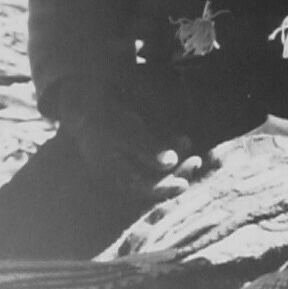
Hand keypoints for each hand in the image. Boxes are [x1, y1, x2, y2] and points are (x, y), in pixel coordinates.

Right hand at [59, 84, 200, 206]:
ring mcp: (129, 157)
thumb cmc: (106, 117)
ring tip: (193, 151)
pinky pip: (156, 152)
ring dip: (177, 160)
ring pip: (157, 166)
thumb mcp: (127, 133)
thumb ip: (147, 148)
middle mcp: (123, 169)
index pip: (142, 189)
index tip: (184, 185)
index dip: (164, 189)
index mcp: (115, 173)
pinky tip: (184, 140)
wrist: (90, 99)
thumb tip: (171, 163)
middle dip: (176, 172)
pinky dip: (170, 147)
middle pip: (153, 179)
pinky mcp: (135, 144)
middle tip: (196, 162)